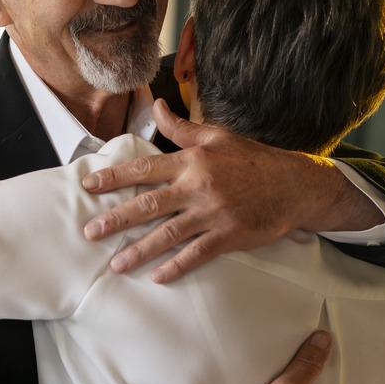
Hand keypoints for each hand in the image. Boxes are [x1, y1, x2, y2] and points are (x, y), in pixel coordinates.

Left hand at [81, 99, 382, 282]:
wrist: (294, 185)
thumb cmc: (253, 159)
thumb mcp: (217, 136)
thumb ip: (181, 128)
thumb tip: (156, 106)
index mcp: (192, 161)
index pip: (144, 168)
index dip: (115, 176)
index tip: (89, 185)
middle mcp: (197, 186)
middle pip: (148, 204)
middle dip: (116, 219)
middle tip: (90, 232)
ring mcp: (212, 213)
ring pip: (167, 234)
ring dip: (139, 251)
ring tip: (116, 264)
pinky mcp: (228, 236)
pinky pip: (197, 254)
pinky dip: (176, 266)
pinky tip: (157, 277)